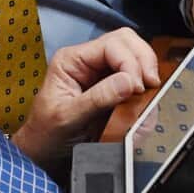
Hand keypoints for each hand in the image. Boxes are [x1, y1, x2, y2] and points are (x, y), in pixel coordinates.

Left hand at [12, 28, 160, 171]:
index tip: (138, 86)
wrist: (44, 152)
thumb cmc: (46, 133)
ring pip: (135, 57)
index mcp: (71, 60)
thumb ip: (97, 98)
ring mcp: (102, 74)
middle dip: (142, 61)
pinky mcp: (112, 89)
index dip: (130, 62)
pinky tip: (142, 104)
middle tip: (150, 85)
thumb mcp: (67, 117)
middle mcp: (88, 61)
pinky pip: (135, 80)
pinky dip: (144, 91)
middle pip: (126, 42)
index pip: (110, 45)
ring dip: (145, 73)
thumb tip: (127, 81)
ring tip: (147, 95)